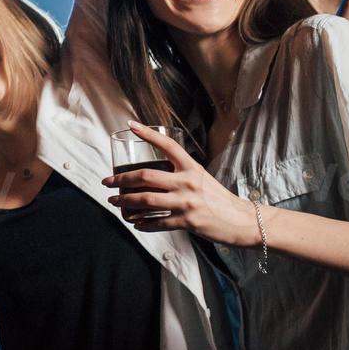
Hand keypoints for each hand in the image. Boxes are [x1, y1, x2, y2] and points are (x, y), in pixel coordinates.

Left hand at [102, 121, 258, 246]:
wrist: (241, 220)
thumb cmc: (218, 198)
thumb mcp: (201, 177)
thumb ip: (181, 173)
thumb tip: (155, 174)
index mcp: (191, 167)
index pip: (167, 145)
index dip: (148, 134)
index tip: (130, 125)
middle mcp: (187, 182)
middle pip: (145, 176)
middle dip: (121, 179)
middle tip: (107, 181)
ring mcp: (187, 202)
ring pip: (146, 200)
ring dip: (125, 201)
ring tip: (114, 202)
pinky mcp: (187, 222)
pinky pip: (157, 223)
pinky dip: (142, 224)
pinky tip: (135, 223)